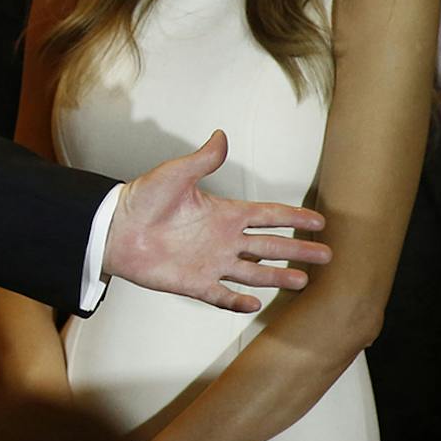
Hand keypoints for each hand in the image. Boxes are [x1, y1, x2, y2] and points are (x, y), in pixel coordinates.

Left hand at [103, 131, 330, 312]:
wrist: (113, 228)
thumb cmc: (141, 199)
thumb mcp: (174, 174)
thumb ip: (202, 160)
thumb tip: (221, 135)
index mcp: (223, 213)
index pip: (267, 216)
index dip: (293, 218)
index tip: (319, 221)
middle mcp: (222, 239)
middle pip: (269, 247)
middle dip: (297, 250)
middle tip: (327, 255)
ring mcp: (210, 262)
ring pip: (253, 272)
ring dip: (277, 277)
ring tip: (304, 282)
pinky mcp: (193, 282)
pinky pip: (221, 295)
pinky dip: (238, 301)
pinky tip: (256, 304)